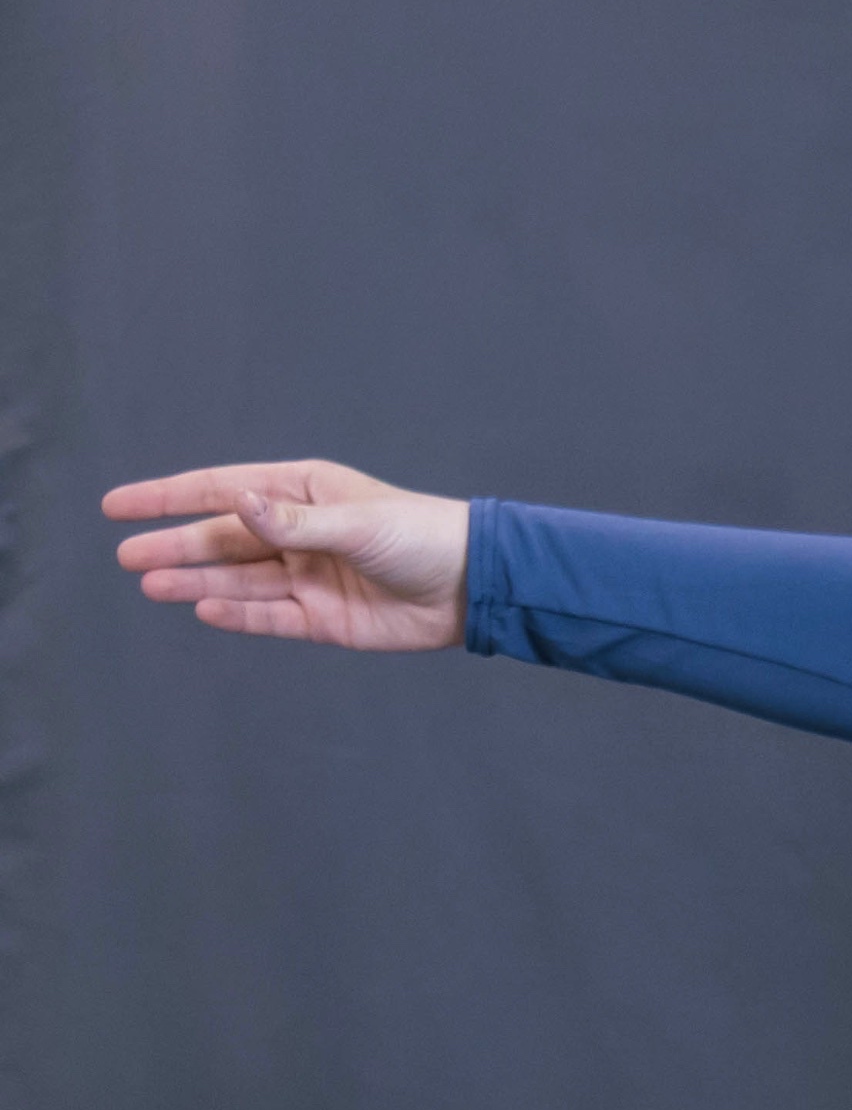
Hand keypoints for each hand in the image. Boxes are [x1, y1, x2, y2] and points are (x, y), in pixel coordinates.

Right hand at [104, 458, 468, 650]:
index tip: (120, 505)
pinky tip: (204, 609)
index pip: (221, 491)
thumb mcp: (357, 524)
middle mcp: (297, 533)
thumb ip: (295, 522)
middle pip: (224, 539)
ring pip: (240, 579)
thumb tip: (238, 504)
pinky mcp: (324, 618)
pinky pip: (271, 616)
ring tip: (151, 583)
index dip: (169, 497)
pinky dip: (239, 614)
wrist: (473, 587)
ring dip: (196, 581)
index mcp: (301, 493)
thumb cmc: (422, 537)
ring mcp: (308, 576)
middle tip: (127, 556)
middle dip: (175, 546)